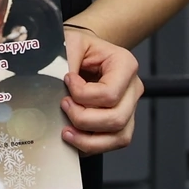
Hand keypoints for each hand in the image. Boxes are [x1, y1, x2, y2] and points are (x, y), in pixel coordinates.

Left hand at [60, 25, 142, 153]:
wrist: (84, 51)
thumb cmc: (79, 46)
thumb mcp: (71, 43)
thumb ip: (66, 61)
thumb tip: (56, 85)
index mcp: (125, 65)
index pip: (109, 93)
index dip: (83, 94)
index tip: (66, 81)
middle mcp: (133, 88)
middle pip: (116, 118)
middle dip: (83, 119)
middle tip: (64, 105)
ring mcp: (129, 107)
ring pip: (118, 136)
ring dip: (89, 140)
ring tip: (66, 132)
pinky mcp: (121, 122)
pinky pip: (112, 143)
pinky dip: (92, 146)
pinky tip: (74, 139)